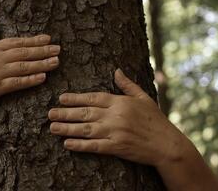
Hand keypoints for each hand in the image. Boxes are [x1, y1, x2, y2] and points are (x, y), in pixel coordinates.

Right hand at [0, 16, 60, 109]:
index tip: (48, 39)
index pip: (17, 42)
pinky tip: (43, 77)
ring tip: (56, 62)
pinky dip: (30, 80)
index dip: (34, 40)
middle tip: (58, 49)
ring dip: (41, 64)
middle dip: (43, 51)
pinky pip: (17, 83)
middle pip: (24, 53)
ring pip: (24, 67)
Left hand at [48, 69, 184, 166]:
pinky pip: (95, 146)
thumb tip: (116, 70)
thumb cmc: (155, 119)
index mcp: (120, 102)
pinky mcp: (117, 147)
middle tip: (50, 113)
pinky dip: (80, 145)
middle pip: (85, 113)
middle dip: (65, 113)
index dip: (76, 98)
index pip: (93, 98)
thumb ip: (127, 85)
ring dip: (67, 128)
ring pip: (86, 129)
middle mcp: (115, 116)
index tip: (61, 98)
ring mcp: (115, 132)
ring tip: (52, 127)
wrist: (167, 144)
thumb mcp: (143, 97)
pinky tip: (67, 144)